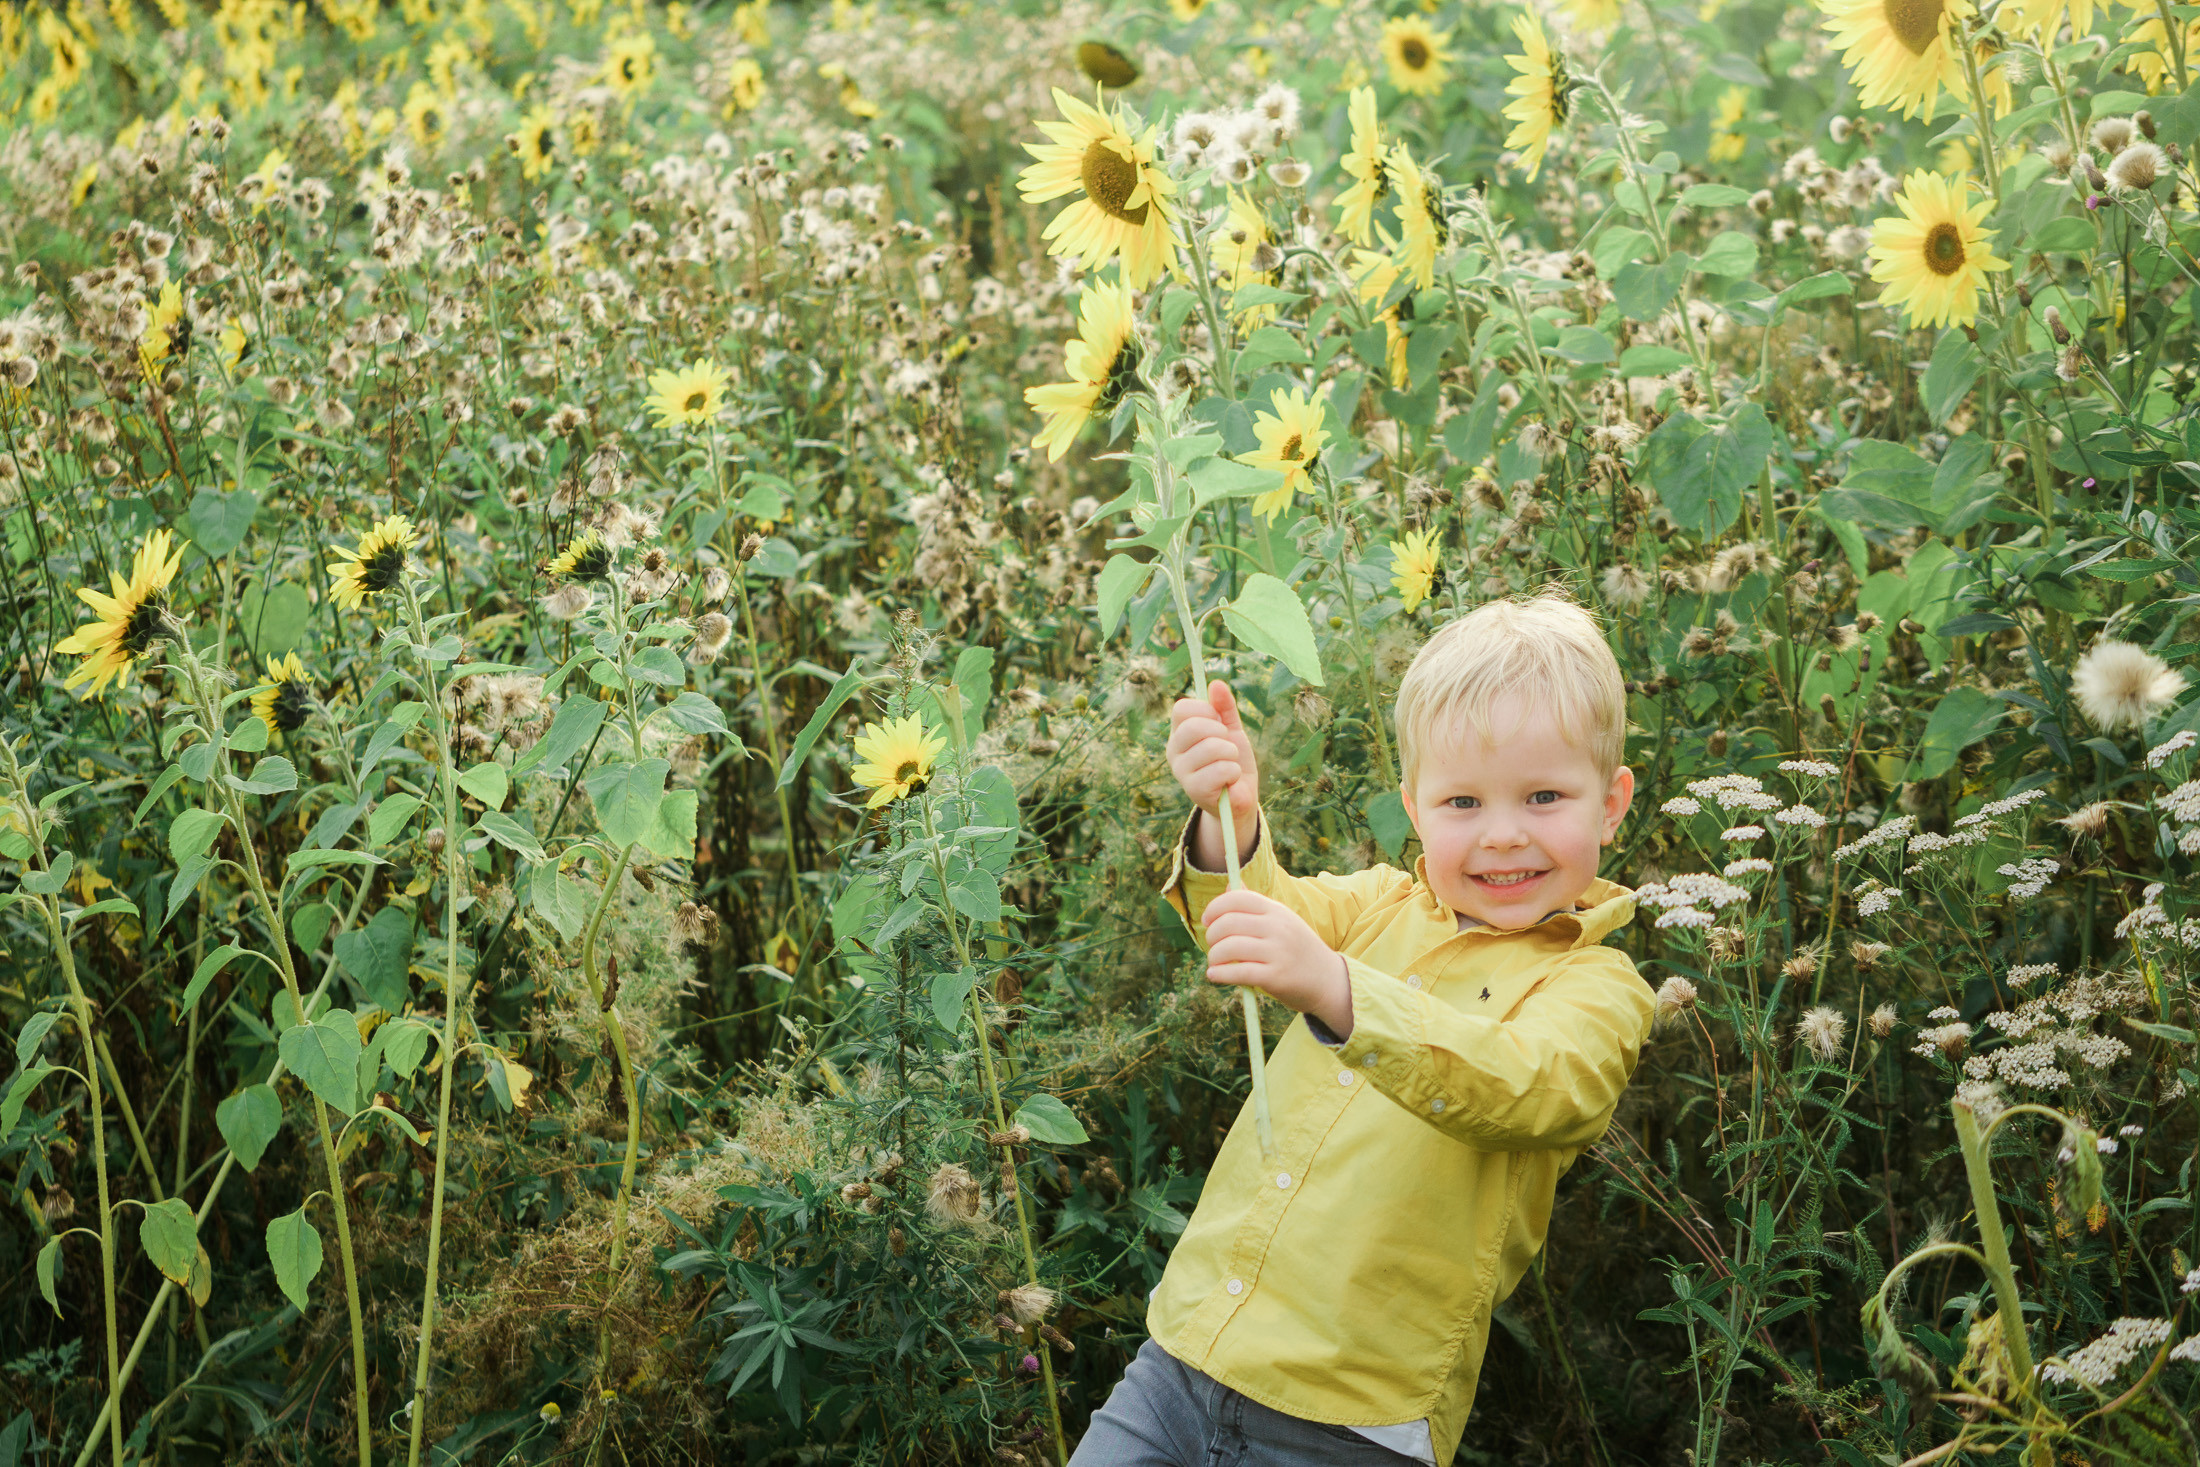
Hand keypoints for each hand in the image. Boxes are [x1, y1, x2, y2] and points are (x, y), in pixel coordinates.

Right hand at [1167, 680, 1258, 826]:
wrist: (1240, 796)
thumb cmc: (1232, 760)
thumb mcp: (1231, 729)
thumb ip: (1224, 707)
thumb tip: (1217, 683)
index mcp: (1179, 733)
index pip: (1181, 708)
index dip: (1206, 710)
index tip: (1218, 721)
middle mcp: (1173, 751)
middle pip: (1194, 727)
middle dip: (1221, 734)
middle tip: (1227, 747)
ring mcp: (1181, 772)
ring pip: (1213, 747)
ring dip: (1231, 755)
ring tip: (1230, 765)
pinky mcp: (1194, 791)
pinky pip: (1222, 769)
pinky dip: (1234, 772)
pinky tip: (1229, 782)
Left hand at [1200, 889, 1351, 1037]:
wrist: (1328, 980)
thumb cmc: (1298, 950)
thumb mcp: (1282, 921)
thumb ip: (1255, 906)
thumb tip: (1229, 884)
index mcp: (1277, 911)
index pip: (1237, 898)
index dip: (1215, 907)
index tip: (1206, 920)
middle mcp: (1278, 927)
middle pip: (1228, 923)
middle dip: (1212, 935)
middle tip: (1213, 945)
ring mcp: (1278, 952)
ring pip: (1229, 948)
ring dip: (1214, 956)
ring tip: (1214, 963)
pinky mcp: (1276, 977)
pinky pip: (1238, 972)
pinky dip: (1219, 974)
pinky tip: (1214, 975)